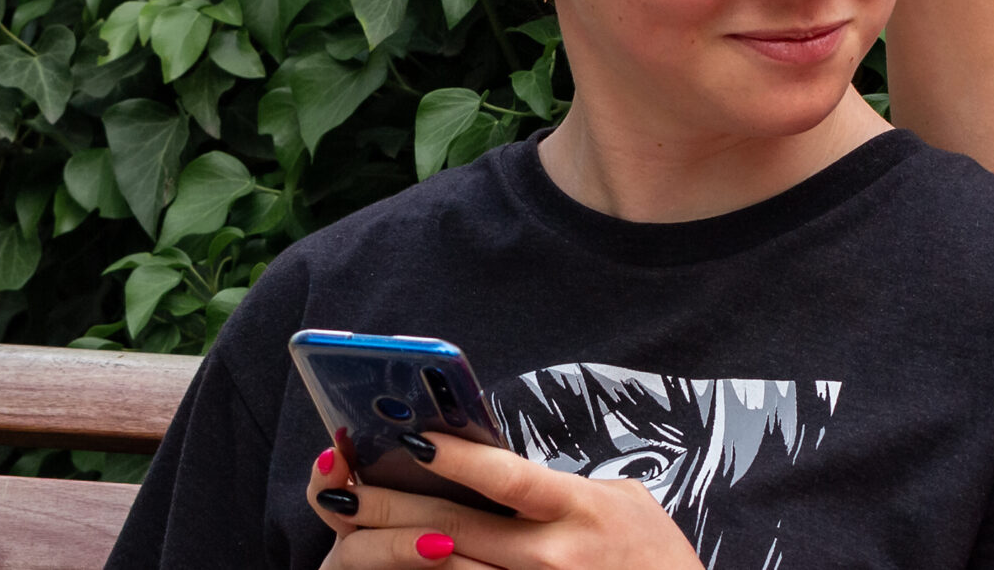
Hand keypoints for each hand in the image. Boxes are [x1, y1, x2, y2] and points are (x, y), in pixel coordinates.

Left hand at [307, 435, 703, 569]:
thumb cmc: (652, 554)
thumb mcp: (620, 503)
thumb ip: (560, 488)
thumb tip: (497, 472)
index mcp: (578, 509)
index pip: (508, 477)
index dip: (457, 457)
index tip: (409, 436)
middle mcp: (552, 555)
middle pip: (456, 526)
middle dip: (391, 506)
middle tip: (341, 488)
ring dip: (392, 550)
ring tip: (348, 531)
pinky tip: (396, 563)